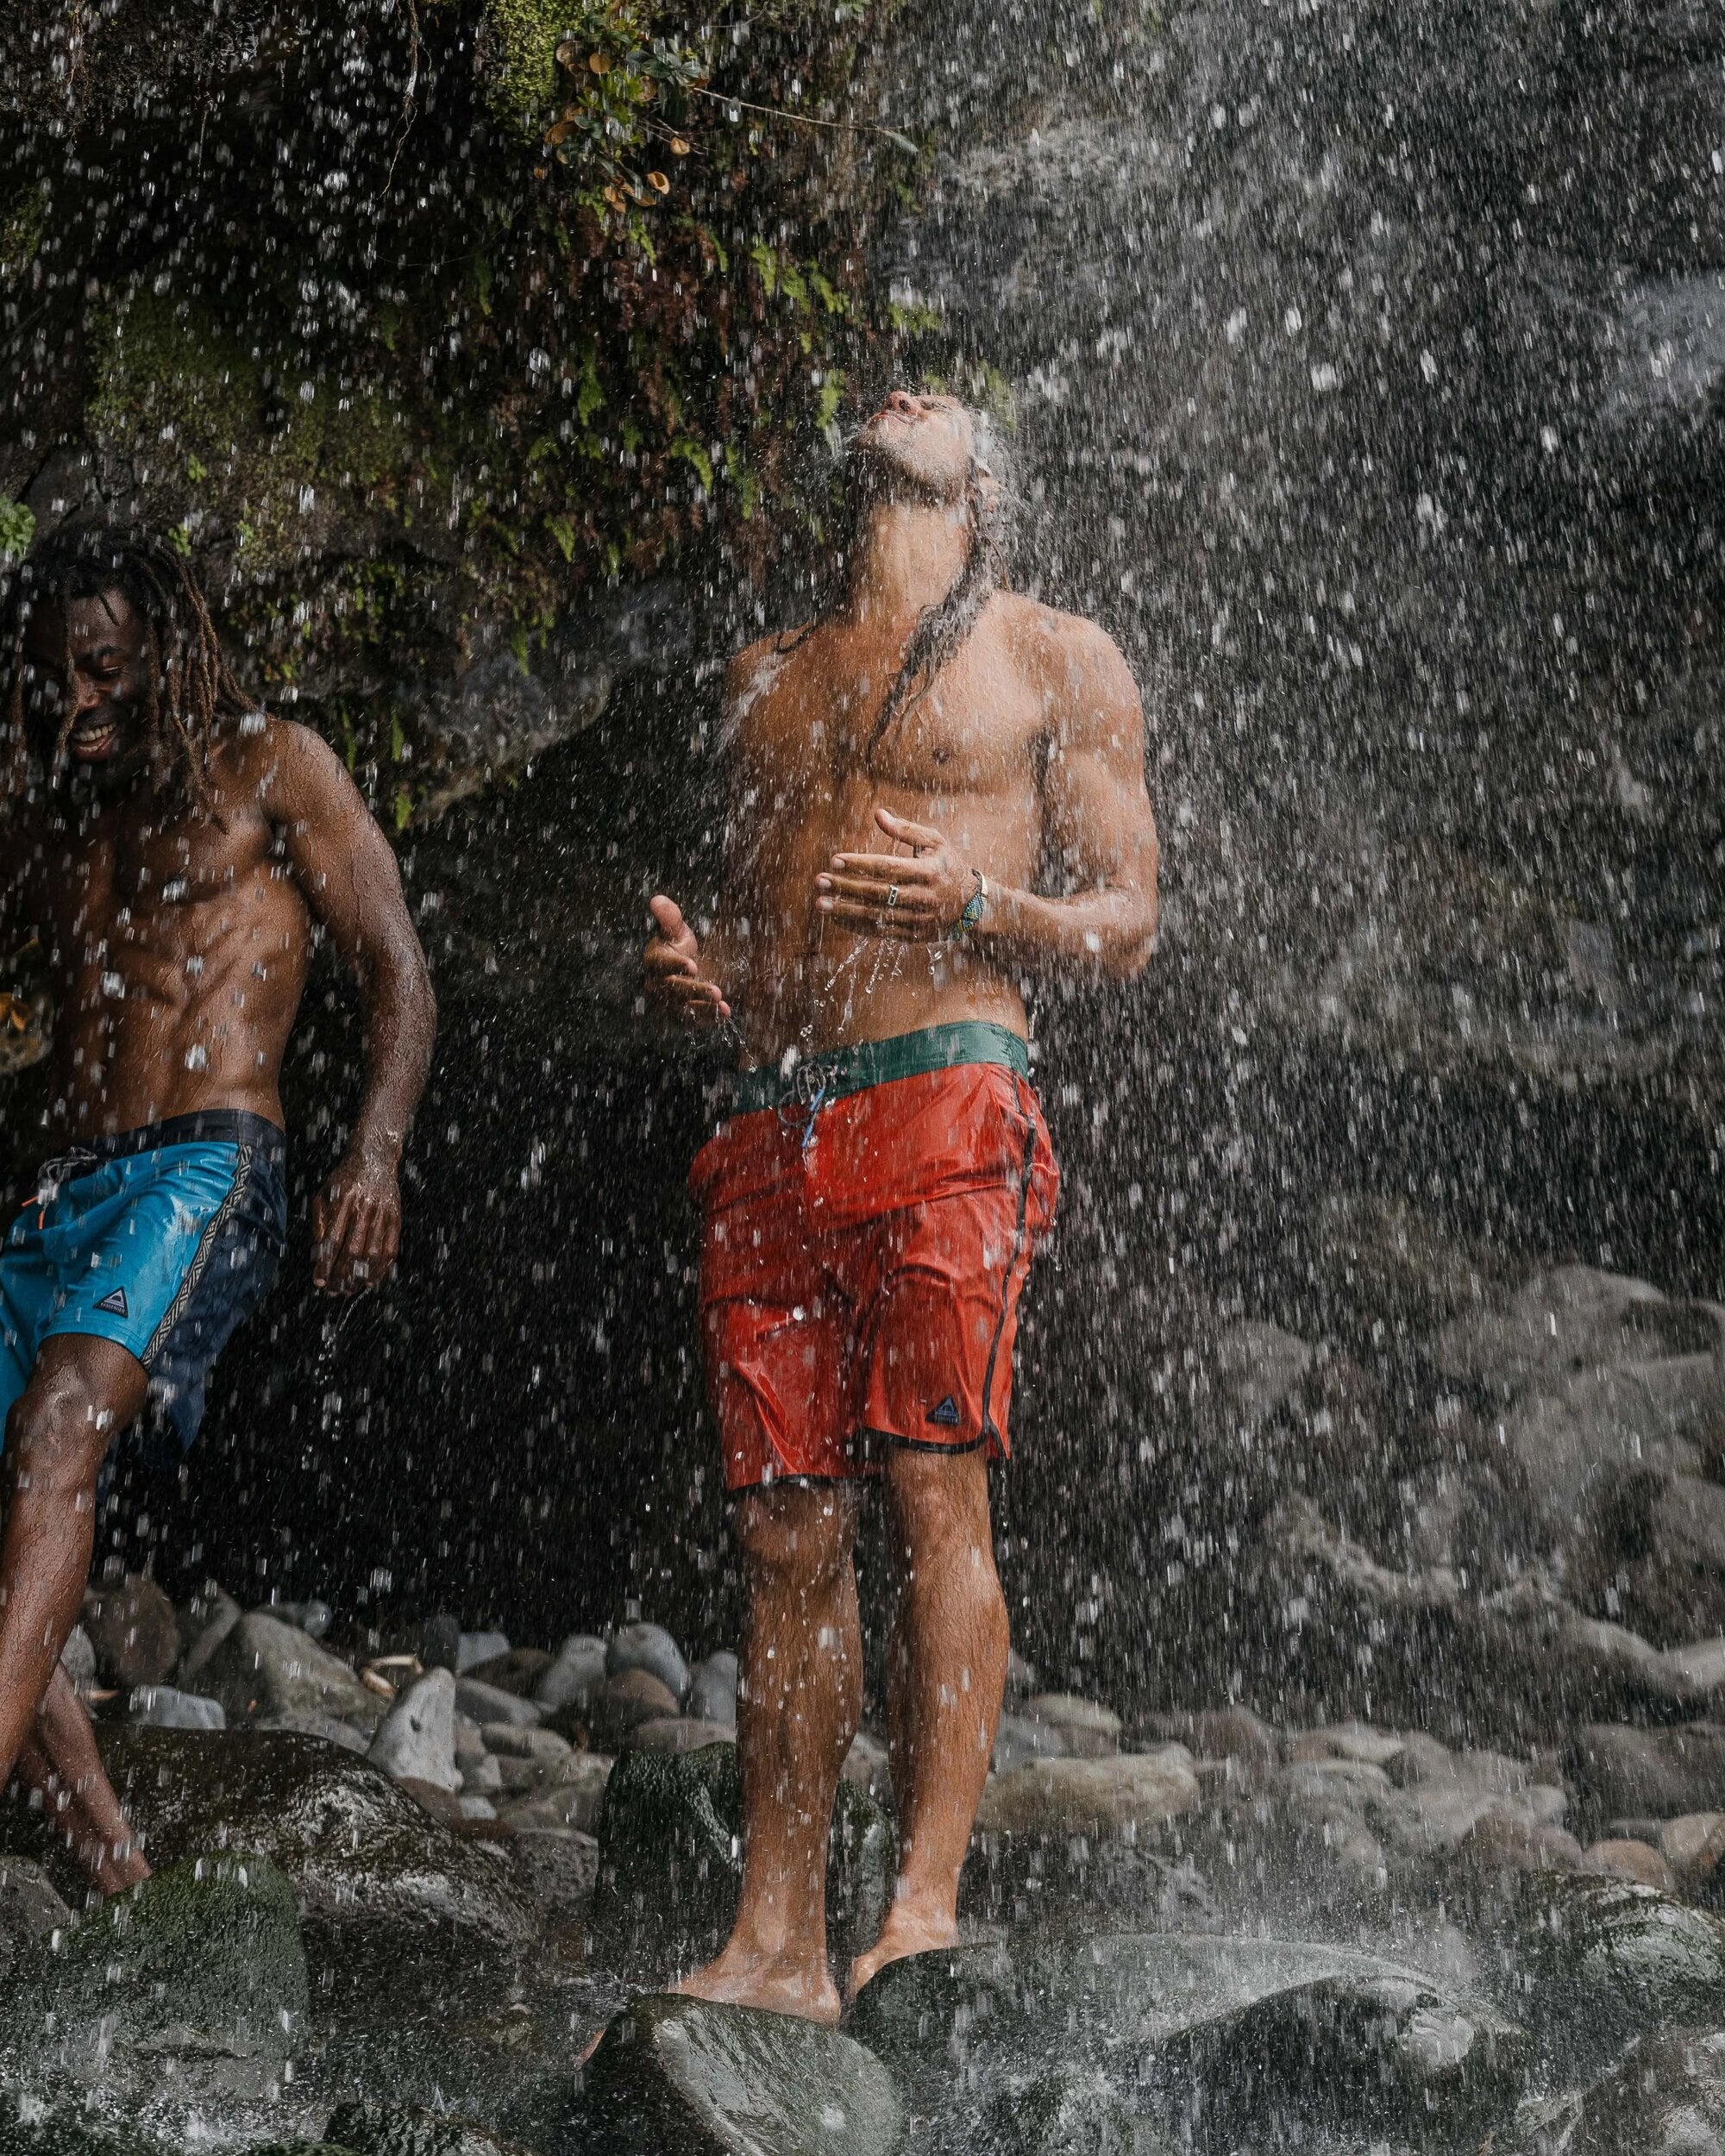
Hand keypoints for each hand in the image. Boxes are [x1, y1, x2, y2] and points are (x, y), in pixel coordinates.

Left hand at [312, 1143, 401, 1295]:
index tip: (318, 1281)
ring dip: (360, 1275)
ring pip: (372, 1253)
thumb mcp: (324, 1193)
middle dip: (341, 1275)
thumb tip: (318, 1251)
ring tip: (349, 1289)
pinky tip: (371, 1279)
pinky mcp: (396, 1217)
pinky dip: (382, 1268)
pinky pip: (391, 1248)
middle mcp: (365, 1207)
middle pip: (353, 1250)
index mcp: (343, 1200)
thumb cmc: (345, 1178)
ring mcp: (383, 1213)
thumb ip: (320, 1221)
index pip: (332, 1239)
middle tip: (333, 1291)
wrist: (376, 1158)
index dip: (325, 1263)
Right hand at [643, 894, 730, 1027]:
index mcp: (653, 962)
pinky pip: (693, 1020)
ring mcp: (667, 1002)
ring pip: (682, 1009)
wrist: (685, 967)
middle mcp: (656, 985)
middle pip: (673, 991)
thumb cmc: (678, 945)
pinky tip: (725, 1013)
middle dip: (694, 991)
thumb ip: (669, 916)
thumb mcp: (676, 929)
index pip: (661, 965)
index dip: (675, 966)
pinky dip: (709, 1018)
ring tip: (722, 1004)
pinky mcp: (681, 1014)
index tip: (693, 965)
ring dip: (703, 1008)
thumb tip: (657, 899)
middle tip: (716, 991)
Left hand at [814, 807, 974, 939]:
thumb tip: (877, 813)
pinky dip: (857, 926)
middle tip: (820, 881)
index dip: (860, 864)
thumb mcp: (934, 842)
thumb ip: (905, 829)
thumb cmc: (948, 866)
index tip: (835, 859)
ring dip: (845, 910)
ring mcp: (916, 919)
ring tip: (820, 903)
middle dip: (845, 887)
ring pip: (876, 915)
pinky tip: (837, 918)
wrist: (972, 905)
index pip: (887, 867)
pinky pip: (880, 932)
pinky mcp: (912, 935)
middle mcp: (922, 897)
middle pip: (877, 893)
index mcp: (927, 871)